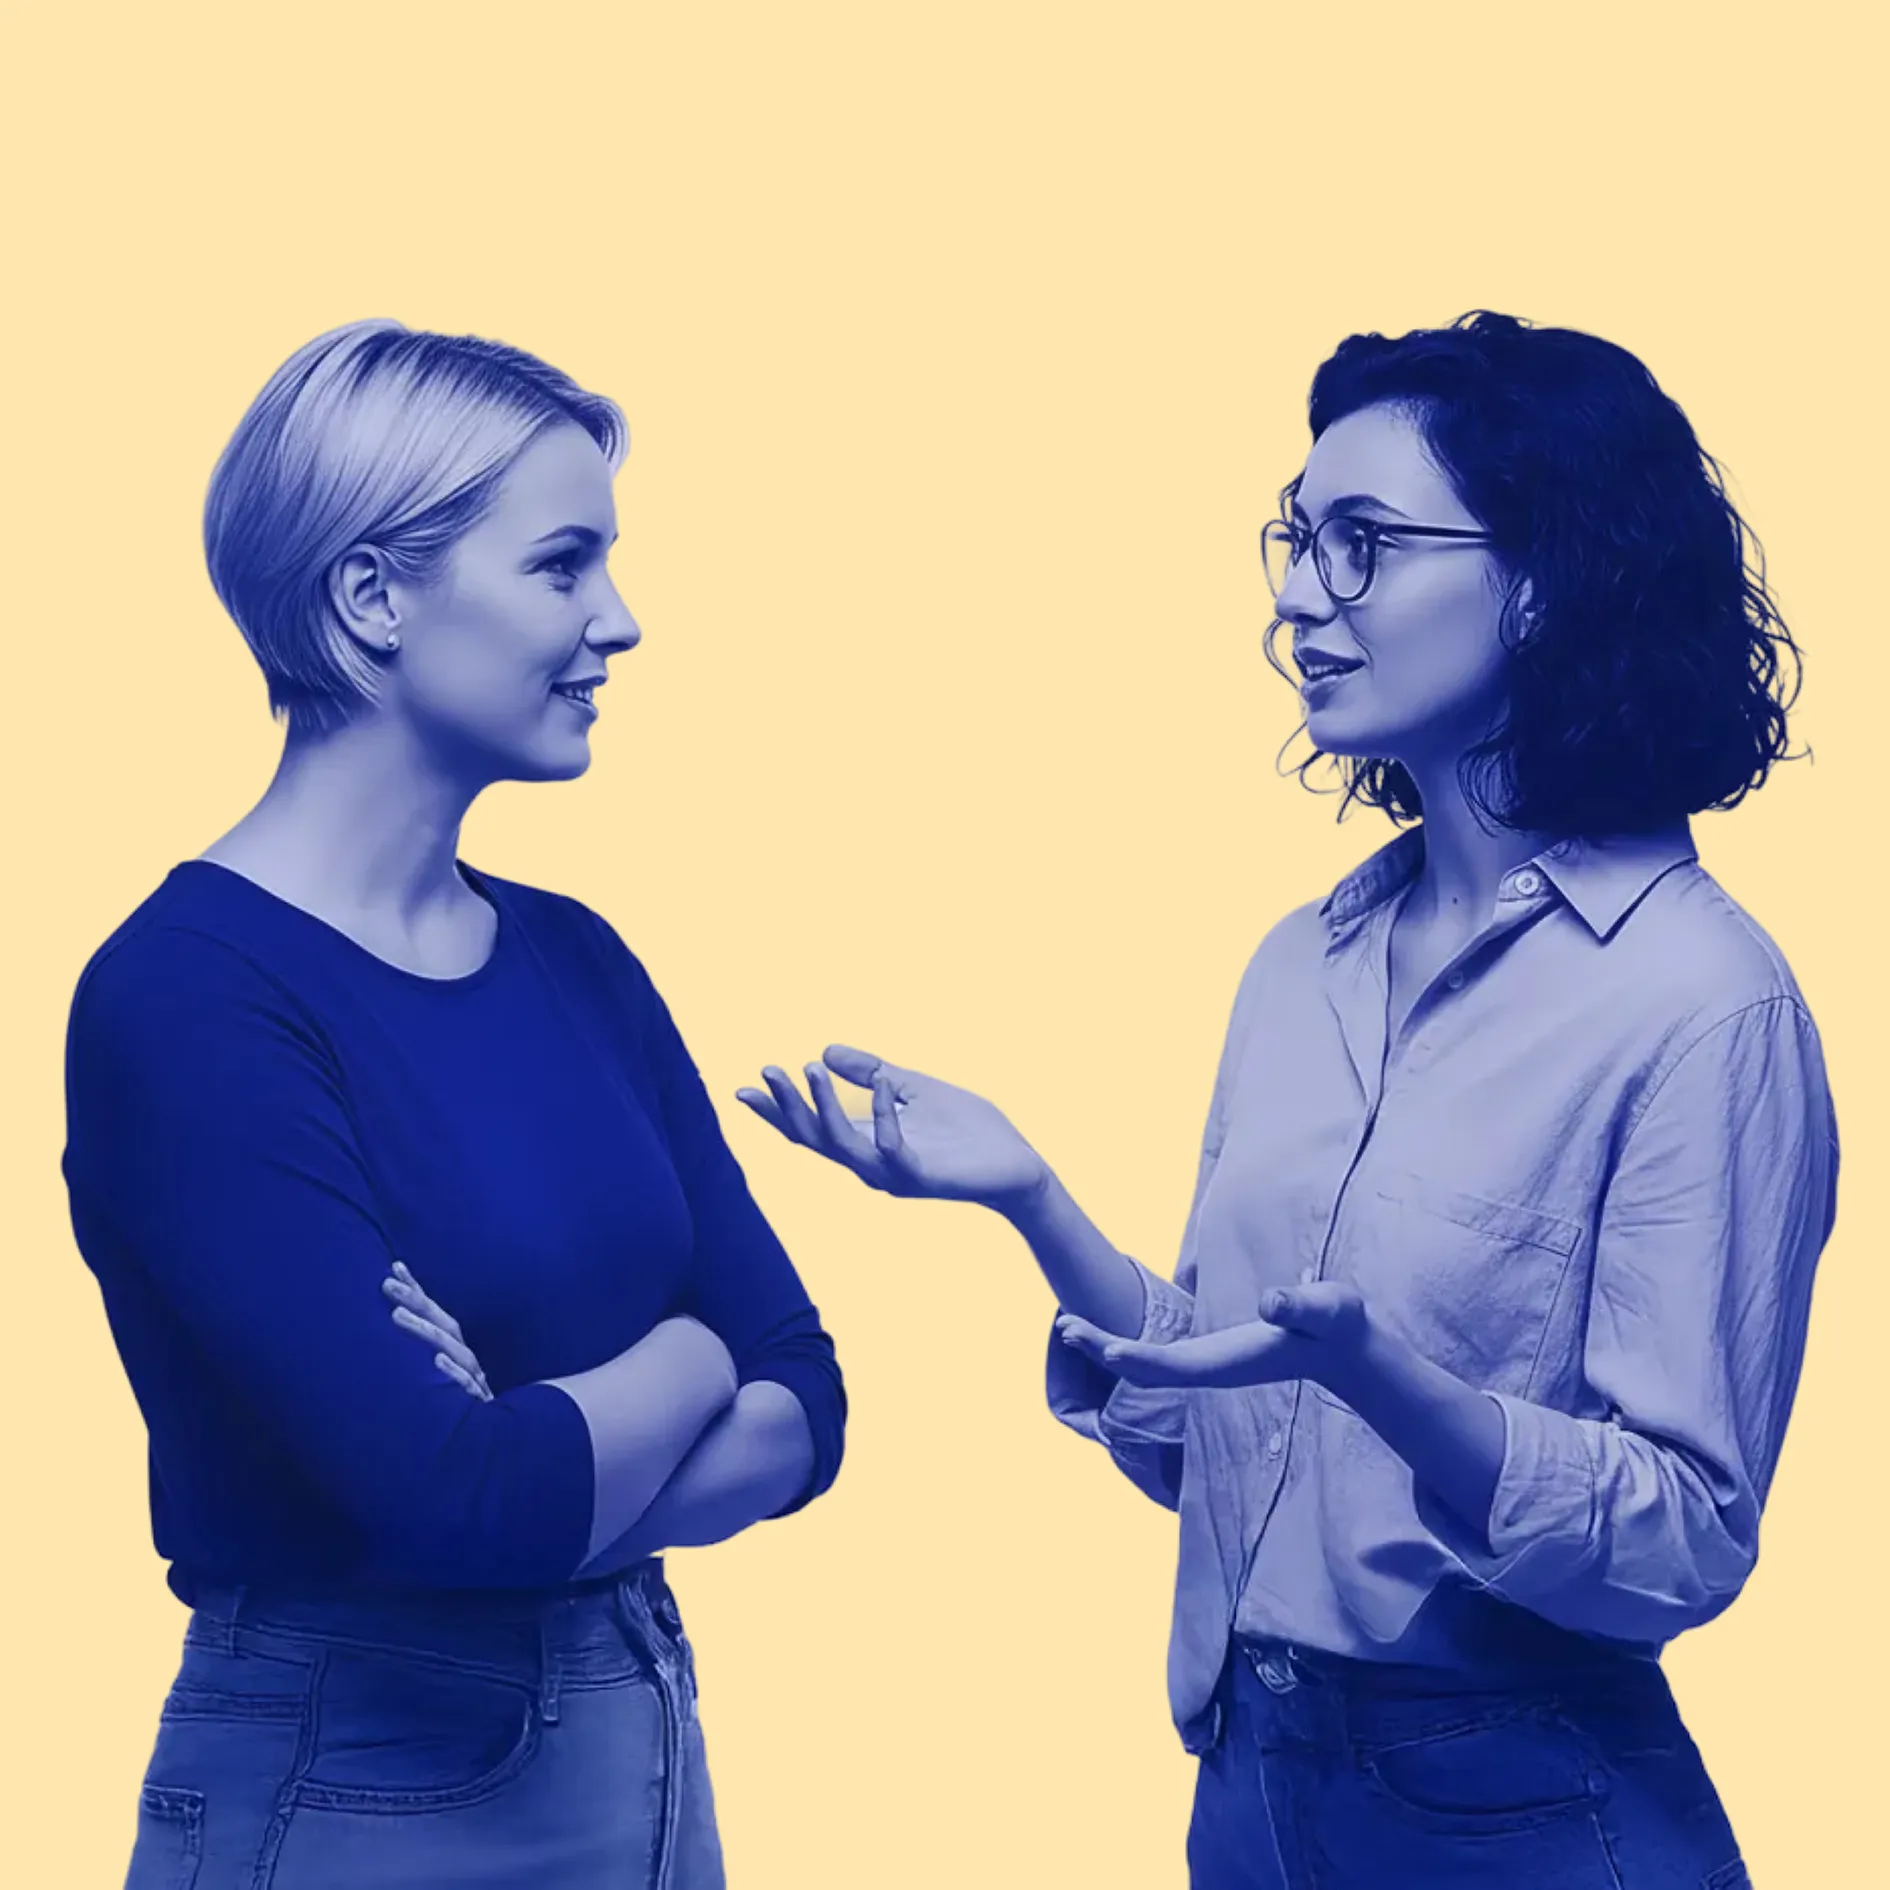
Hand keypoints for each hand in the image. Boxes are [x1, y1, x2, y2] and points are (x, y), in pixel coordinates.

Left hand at [382, 1260, 491, 1400]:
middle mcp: (465, 1358)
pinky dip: (452, 1372)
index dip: (417, 1290)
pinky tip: (436, 1362)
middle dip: (416, 1302)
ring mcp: (472, 1379)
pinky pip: (463, 1386)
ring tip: (396, 1315)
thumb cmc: (455, 1406)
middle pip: (443, 1325)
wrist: (492, 1443)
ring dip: (424, 1330)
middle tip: (387, 1284)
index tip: (395, 1267)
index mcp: (456, 1349)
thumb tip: (391, 1328)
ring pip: (450, 1349)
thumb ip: (423, 1354)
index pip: (435, 1314)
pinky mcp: (476, 1404)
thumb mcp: (440, 1377)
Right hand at [736, 1044, 1048, 1210]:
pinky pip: (892, 1148)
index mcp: (865, 1143)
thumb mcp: (914, 1088)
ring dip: (824, 1106)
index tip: (742, 1088)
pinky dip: (884, 1115)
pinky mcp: (921, 1177)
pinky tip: (885, 1084)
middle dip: (787, 1106)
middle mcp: (869, 1164)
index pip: (810, 1129)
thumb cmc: (968, 1131)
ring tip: (811, 1067)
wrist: (1016, 1164)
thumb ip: (872, 1073)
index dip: (776, 1112)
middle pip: (813, 1139)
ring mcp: (892, 1174)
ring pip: (842, 1145)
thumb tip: (826, 1050)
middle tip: (767, 1070)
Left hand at [1056, 1275, 1369, 1389]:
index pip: (1174, 1365)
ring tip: (1066, 1325)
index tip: (1104, 1346)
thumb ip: (1301, 1306)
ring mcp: (1206, 1365)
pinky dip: (1125, 1344)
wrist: (1346, 1351)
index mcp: (1228, 1362)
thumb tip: (1272, 1303)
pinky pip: (1156, 1356)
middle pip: (1145, 1369)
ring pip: (1145, 1365)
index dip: (1138, 1357)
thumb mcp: (1326, 1308)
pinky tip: (1104, 1331)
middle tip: (1063, 1325)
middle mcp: (1209, 1369)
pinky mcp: (1208, 1356)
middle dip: (1103, 1348)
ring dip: (1105, 1346)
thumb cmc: (1336, 1326)